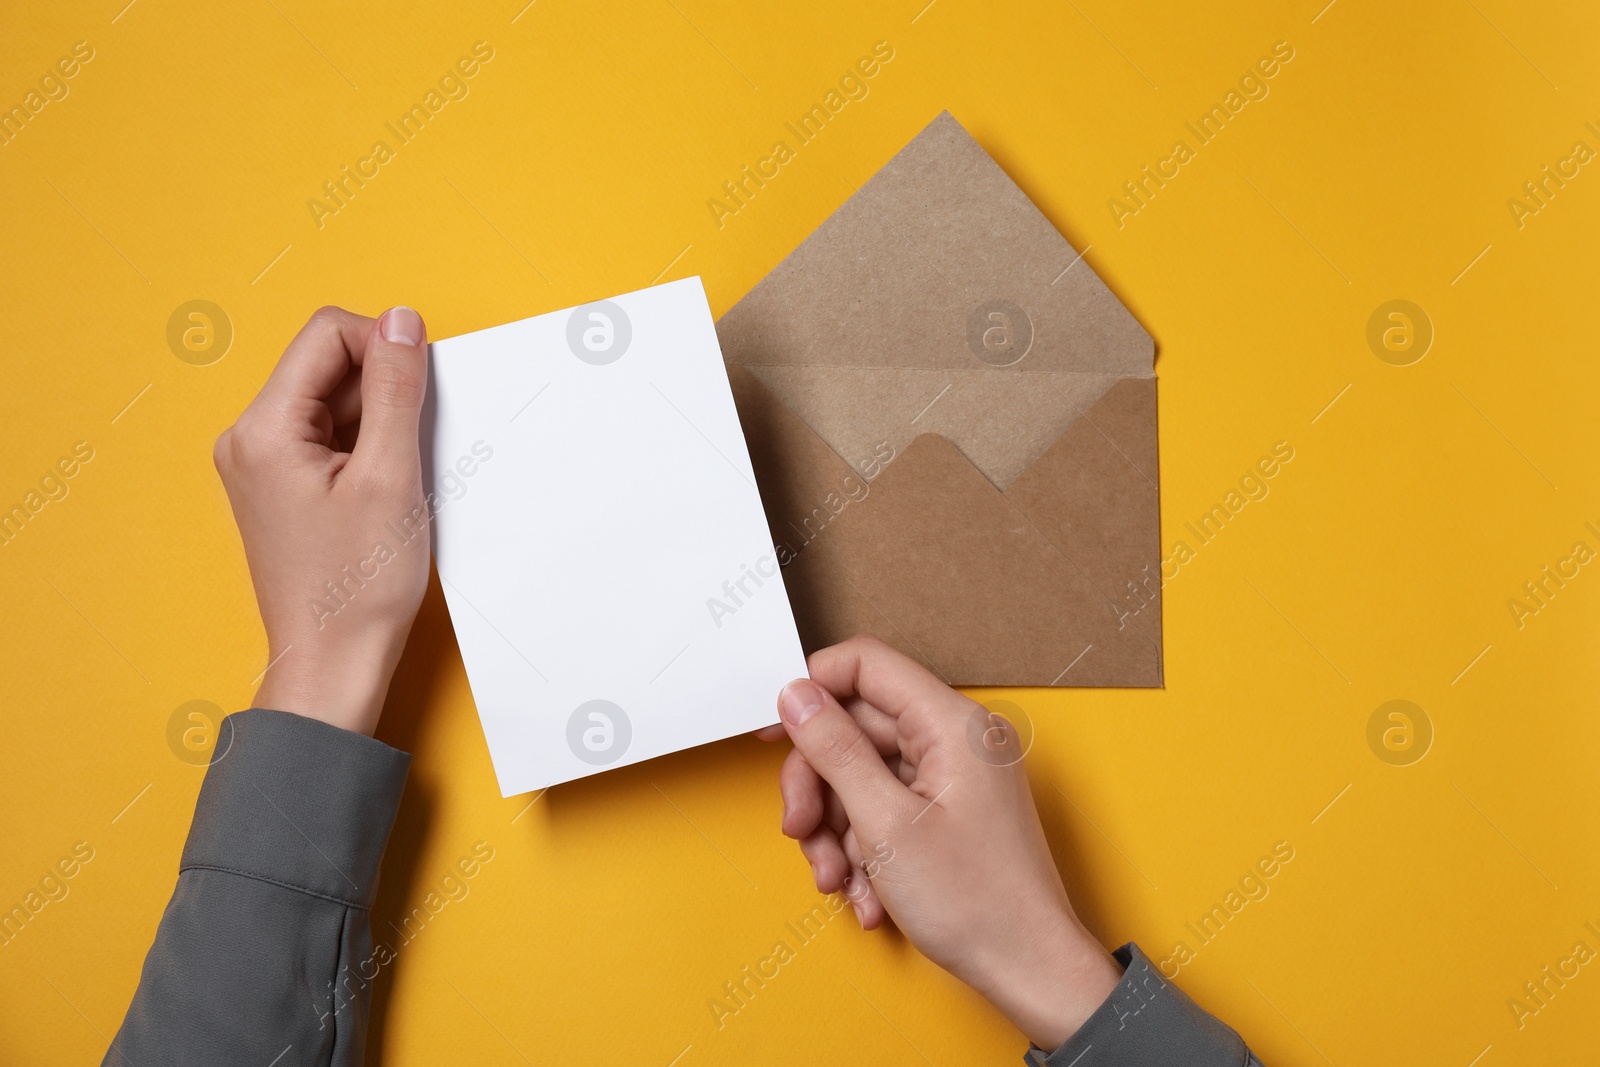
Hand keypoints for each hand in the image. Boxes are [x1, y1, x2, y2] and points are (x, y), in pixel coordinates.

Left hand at [214, 306, 430, 735]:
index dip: (384, 346)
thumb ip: (396, 389)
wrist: (334, 663)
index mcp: (263, 430)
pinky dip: (368, 449)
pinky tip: (385, 491)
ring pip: (334, 400)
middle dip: (383, 389)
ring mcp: (263, 464)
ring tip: (396, 481)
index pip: (327, 335)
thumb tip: (401, 320)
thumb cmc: (357, 588)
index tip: (422, 390)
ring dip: (378, 423)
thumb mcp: (391, 477)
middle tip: (411, 447)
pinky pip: (331, 436)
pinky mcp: (282, 486)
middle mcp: (250, 439)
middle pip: (328, 365)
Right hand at [768, 636, 1120, 1049]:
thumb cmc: (977, 903)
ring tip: (839, 880)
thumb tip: (797, 696)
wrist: (1029, 970)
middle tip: (801, 831)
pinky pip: (886, 806)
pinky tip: (867, 893)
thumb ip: (836, 750)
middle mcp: (957, 739)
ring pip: (863, 774)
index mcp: (952, 724)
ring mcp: (955, 775)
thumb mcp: (885, 823)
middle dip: (820, 786)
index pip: (866, 665)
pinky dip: (866, 847)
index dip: (813, 690)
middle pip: (857, 727)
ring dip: (838, 829)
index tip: (776, 732)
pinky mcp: (950, 809)